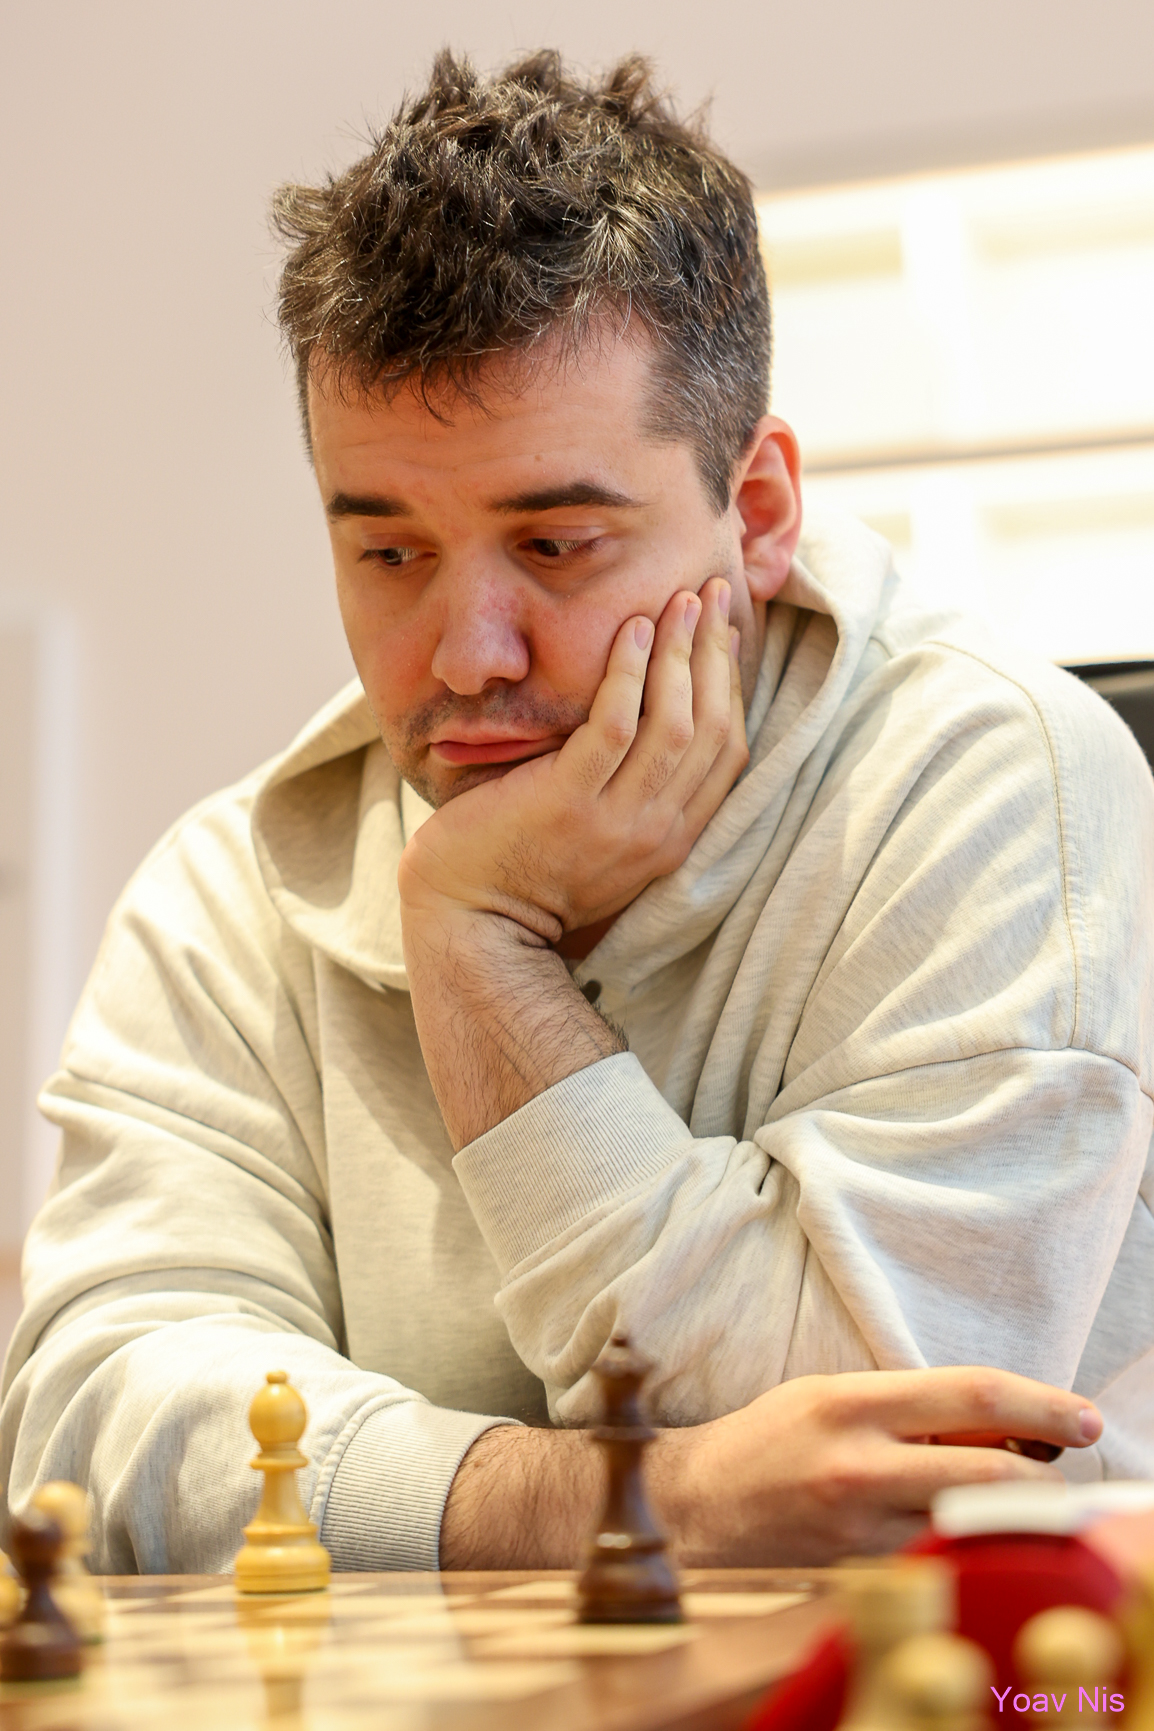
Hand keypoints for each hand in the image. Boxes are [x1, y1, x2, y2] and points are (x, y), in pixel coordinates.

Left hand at [397, 576, 747, 938]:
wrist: (471, 925)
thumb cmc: (522, 868)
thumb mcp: (599, 834)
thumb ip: (629, 788)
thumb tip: (643, 714)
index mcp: (671, 838)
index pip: (727, 751)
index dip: (731, 684)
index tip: (724, 632)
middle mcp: (656, 831)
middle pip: (712, 729)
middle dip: (717, 654)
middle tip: (712, 595)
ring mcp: (615, 821)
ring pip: (675, 723)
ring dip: (681, 654)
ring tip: (678, 601)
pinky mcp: (567, 803)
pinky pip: (615, 727)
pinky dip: (629, 673)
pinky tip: (631, 630)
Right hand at [656, 1366, 1100, 1565]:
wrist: (699, 1506)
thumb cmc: (772, 1439)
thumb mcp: (833, 1396)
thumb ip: (908, 1406)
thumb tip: (999, 1418)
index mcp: (851, 1404)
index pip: (970, 1394)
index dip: (1040, 1403)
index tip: (1081, 1416)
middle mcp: (859, 1465)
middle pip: (989, 1470)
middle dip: (1046, 1472)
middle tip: (1068, 1465)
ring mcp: (861, 1528)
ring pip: (971, 1521)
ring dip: (1012, 1511)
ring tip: (1017, 1491)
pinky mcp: (860, 1572)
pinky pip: (936, 1554)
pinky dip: (964, 1538)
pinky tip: (962, 1523)